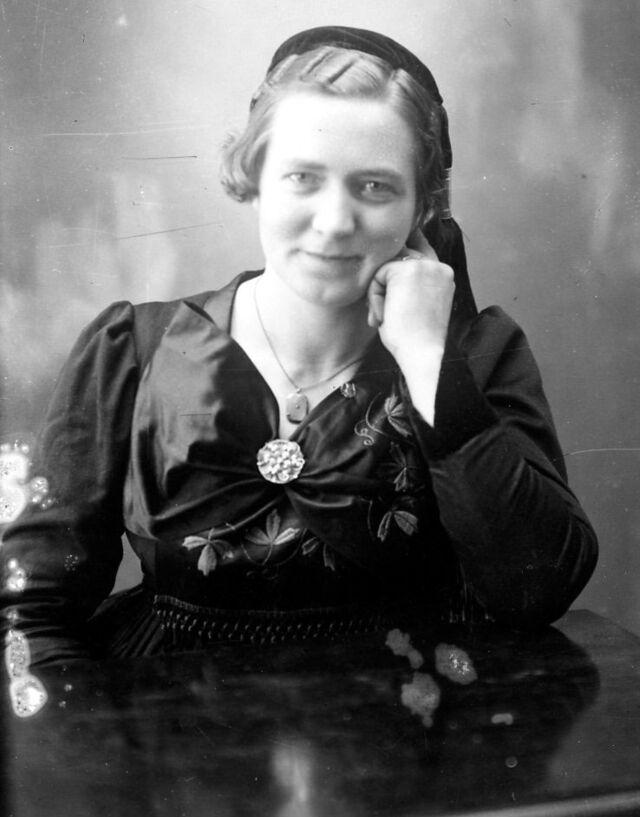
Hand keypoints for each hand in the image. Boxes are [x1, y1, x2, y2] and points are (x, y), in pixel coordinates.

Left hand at [367, 229, 454, 364]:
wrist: (421, 355)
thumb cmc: (415, 339)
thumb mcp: (415, 304)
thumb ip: (407, 282)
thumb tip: (385, 268)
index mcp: (443, 274)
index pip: (419, 246)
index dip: (401, 251)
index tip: (389, 261)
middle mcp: (437, 266)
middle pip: (399, 252)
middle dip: (384, 279)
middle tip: (382, 313)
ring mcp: (425, 265)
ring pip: (387, 265)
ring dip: (379, 291)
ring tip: (385, 317)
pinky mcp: (407, 270)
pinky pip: (378, 275)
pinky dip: (375, 297)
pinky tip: (385, 316)